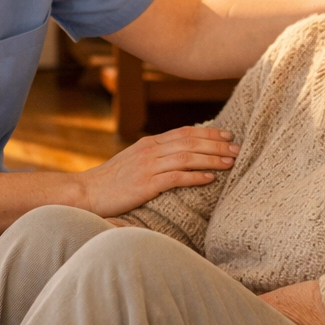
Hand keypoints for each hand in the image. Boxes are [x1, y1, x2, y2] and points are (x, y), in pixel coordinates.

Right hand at [75, 126, 238, 216]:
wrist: (86, 192)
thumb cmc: (111, 181)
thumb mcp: (133, 161)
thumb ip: (154, 155)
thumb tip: (178, 156)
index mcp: (148, 143)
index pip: (184, 132)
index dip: (208, 132)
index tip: (227, 135)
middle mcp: (150, 150)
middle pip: (190, 142)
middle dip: (216, 144)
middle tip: (238, 148)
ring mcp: (148, 166)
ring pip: (188, 157)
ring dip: (212, 159)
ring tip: (231, 162)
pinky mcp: (146, 184)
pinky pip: (177, 178)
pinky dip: (196, 176)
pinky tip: (211, 178)